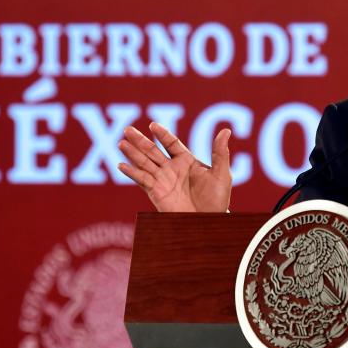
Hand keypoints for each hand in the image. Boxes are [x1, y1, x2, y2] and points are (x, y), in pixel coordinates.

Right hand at [117, 122, 231, 211]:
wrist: (208, 222)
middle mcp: (172, 169)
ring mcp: (162, 180)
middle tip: (128, 129)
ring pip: (144, 163)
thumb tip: (226, 130)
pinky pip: (142, 180)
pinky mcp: (156, 192)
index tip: (152, 125)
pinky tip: (121, 165)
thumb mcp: (221, 174)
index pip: (171, 143)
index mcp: (186, 161)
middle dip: (140, 140)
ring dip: (132, 153)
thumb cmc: (217, 200)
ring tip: (121, 143)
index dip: (162, 134)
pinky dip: (132, 172)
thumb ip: (220, 152)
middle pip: (152, 151)